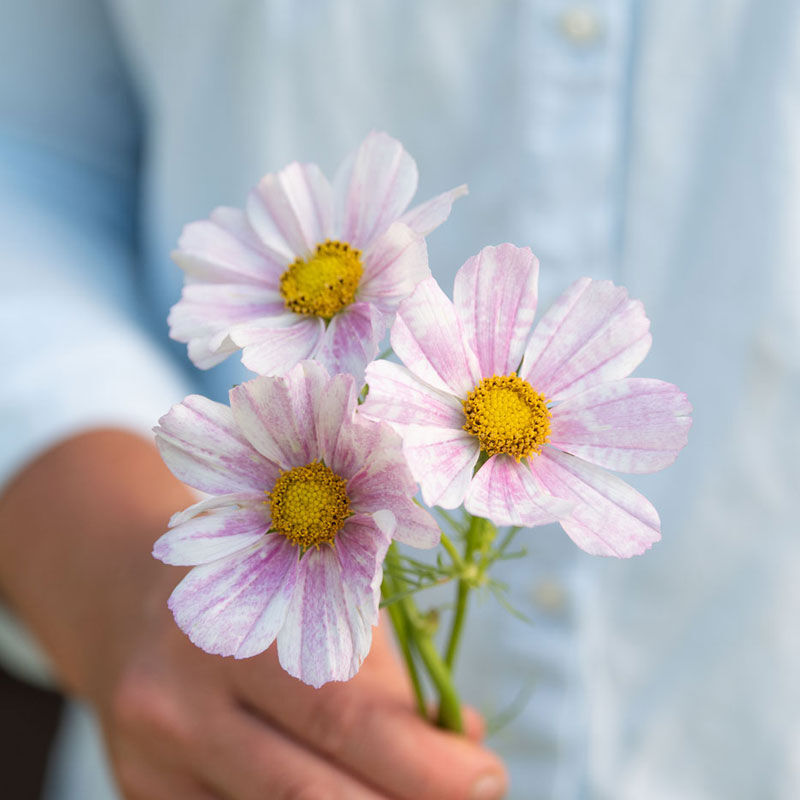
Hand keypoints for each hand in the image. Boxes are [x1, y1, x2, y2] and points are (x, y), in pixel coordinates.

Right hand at [99, 592, 507, 798]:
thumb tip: (462, 742)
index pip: (340, 712)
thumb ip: (383, 671)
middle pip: (308, 792)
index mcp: (234, 622)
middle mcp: (181, 696)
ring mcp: (151, 757)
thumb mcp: (316, 592)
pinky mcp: (141, 792)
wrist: (128, 595)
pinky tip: (346, 791)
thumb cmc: (250, 583)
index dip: (422, 761)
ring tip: (411, 792)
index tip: (486, 777)